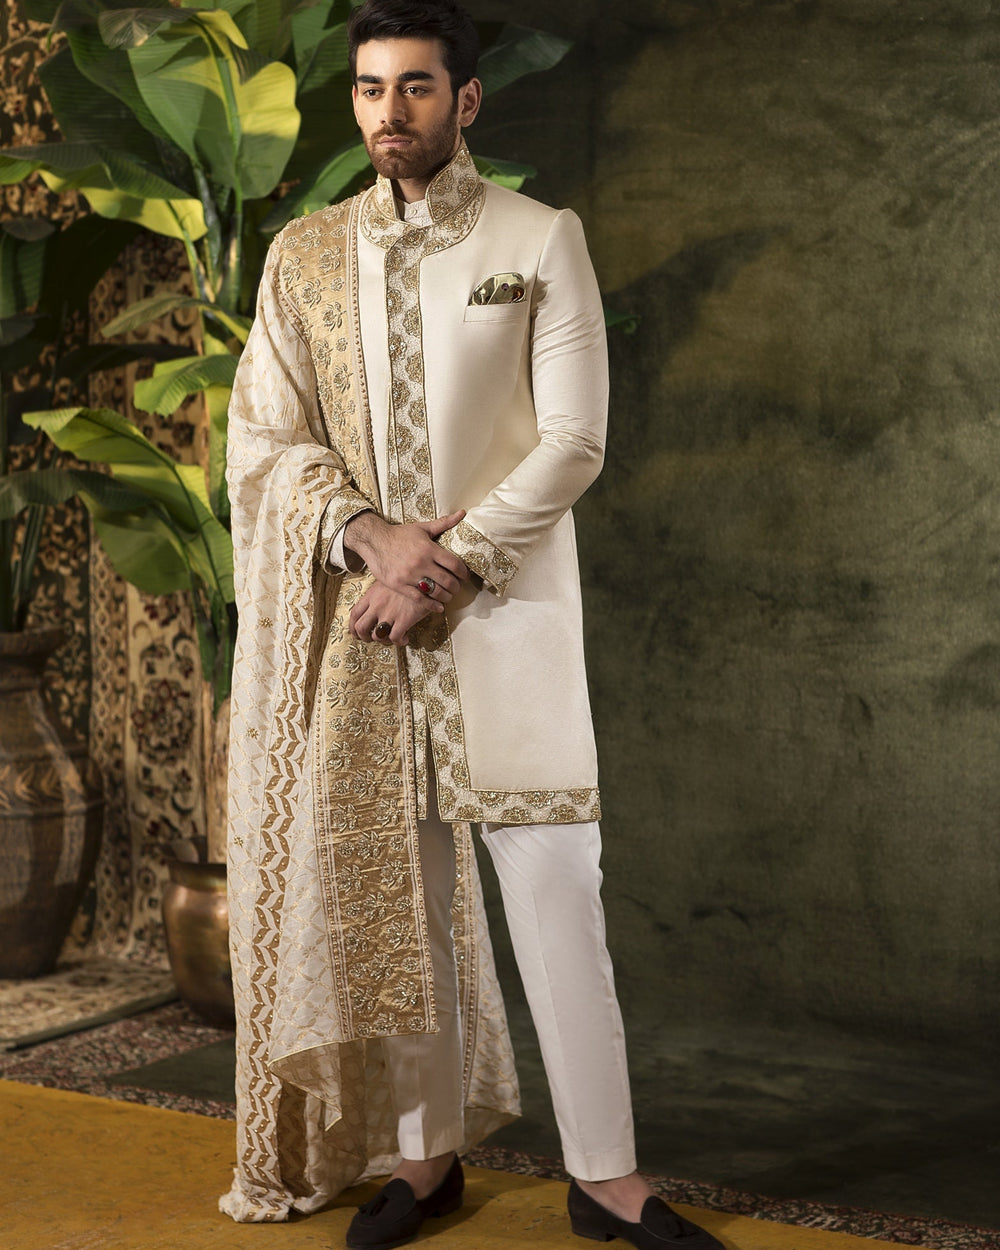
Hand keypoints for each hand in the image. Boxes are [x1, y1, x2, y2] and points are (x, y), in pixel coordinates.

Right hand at [344, 510, 469, 604]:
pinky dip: (432, 605)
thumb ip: (444, 523)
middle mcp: (421, 563)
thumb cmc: (399, 534)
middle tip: (457, 588)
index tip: (464, 576)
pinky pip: (419, 599)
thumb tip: (462, 513)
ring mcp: (409, 575)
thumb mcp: (422, 527)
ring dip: (446, 596)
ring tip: (448, 596)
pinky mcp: (399, 585)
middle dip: (456, 587)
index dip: (463, 572)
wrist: (374, 540)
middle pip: (447, 580)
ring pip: (435, 592)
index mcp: (429, 548)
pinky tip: (438, 607)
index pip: (454, 564)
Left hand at [349, 581, 442, 646]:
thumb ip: (380, 593)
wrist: (428, 578)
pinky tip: (405, 638)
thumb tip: (377, 605)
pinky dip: (399, 642)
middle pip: (360, 628)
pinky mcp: (404, 619)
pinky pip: (395, 638)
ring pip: (377, 636)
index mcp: (372, 595)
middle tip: (372, 639)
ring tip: (392, 638)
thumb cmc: (410, 578)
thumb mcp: (389, 581)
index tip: (357, 634)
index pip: (354, 614)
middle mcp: (377, 605)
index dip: (353, 627)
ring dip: (384, 641)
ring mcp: (389, 613)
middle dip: (364, 637)